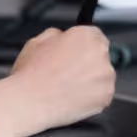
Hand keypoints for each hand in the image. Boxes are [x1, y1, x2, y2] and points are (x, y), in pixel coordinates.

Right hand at [0, 26, 115, 136]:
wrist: (29, 102)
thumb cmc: (31, 73)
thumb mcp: (38, 41)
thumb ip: (58, 35)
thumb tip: (63, 38)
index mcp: (86, 36)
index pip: (94, 35)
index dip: (82, 45)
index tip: (77, 53)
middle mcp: (100, 54)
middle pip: (99, 55)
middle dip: (87, 62)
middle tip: (68, 71)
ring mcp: (105, 77)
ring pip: (102, 75)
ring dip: (90, 79)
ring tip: (68, 85)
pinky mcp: (106, 97)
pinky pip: (102, 94)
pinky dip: (91, 96)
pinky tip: (73, 96)